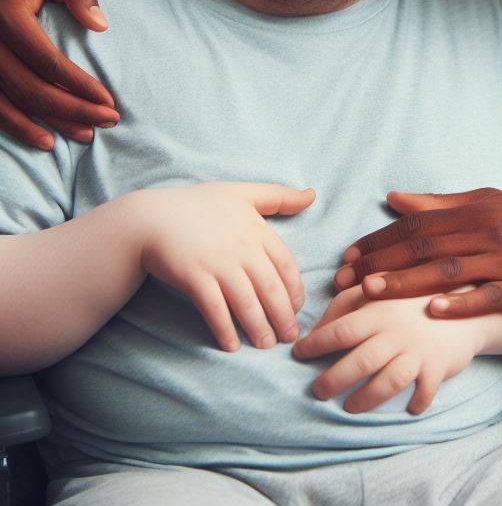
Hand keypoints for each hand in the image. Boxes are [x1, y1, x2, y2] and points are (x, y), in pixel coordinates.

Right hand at [0, 0, 118, 148]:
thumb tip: (100, 25)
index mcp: (8, 18)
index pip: (47, 61)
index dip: (79, 84)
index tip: (109, 100)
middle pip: (31, 87)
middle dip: (73, 109)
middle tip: (108, 121)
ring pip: (12, 102)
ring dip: (48, 125)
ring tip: (86, 136)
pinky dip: (17, 127)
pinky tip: (44, 140)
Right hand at [132, 182, 314, 351]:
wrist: (151, 217)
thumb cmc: (199, 204)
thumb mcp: (243, 193)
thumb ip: (280, 197)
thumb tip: (313, 195)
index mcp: (256, 229)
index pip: (286, 264)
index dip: (294, 289)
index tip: (298, 308)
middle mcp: (241, 248)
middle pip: (270, 288)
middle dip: (283, 316)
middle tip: (290, 337)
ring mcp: (217, 263)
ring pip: (246, 302)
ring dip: (259, 327)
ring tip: (267, 345)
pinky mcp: (194, 277)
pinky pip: (214, 309)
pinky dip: (225, 329)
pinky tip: (232, 346)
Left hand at [292, 284, 481, 413]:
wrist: (467, 301)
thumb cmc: (413, 298)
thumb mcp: (382, 289)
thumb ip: (348, 302)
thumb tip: (318, 324)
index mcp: (380, 309)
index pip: (342, 329)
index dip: (316, 343)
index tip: (297, 353)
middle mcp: (397, 331)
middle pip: (360, 361)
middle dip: (333, 380)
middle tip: (317, 391)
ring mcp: (418, 350)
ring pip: (387, 381)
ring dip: (365, 399)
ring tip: (350, 408)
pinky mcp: (438, 365)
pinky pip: (424, 391)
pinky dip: (416, 403)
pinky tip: (408, 408)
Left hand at [333, 188, 501, 318]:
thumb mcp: (492, 206)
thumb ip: (443, 203)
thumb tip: (394, 197)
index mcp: (477, 208)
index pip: (418, 222)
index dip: (380, 239)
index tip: (348, 256)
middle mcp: (488, 229)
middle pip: (425, 244)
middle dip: (381, 261)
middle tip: (345, 278)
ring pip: (447, 269)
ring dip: (406, 281)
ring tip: (371, 292)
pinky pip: (487, 295)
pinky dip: (459, 303)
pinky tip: (432, 312)